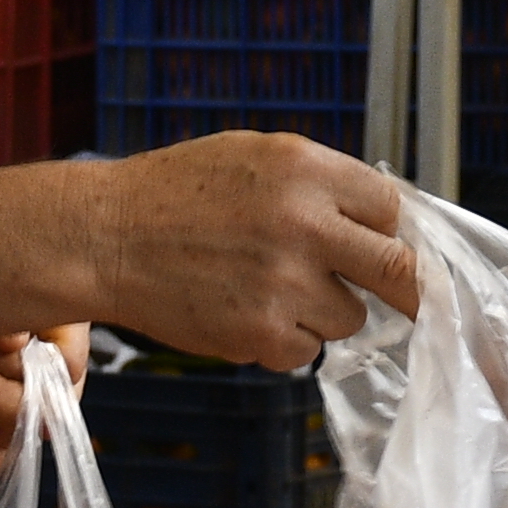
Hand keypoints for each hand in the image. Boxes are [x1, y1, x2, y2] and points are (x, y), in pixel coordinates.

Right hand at [0, 134, 415, 369]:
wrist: (104, 237)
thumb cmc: (177, 192)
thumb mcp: (254, 156)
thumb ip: (322, 184)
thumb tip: (389, 221)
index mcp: (306, 168)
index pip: (392, 209)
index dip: (388, 231)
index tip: (385, 247)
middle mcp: (305, 224)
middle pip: (399, 271)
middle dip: (402, 288)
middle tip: (402, 298)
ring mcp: (285, 284)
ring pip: (350, 317)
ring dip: (324, 311)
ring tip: (269, 288)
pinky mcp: (262, 334)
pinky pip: (307, 351)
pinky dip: (284, 341)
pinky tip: (243, 312)